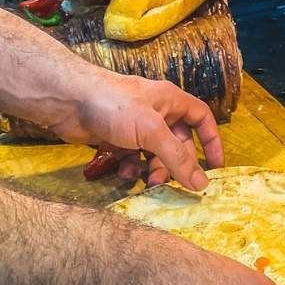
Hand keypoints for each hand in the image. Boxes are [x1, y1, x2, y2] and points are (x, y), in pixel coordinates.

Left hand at [44, 69, 222, 189]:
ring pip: (154, 153)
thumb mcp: (151, 131)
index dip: (210, 140)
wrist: (68, 101)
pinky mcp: (115, 137)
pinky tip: (123, 173)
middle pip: (176, 142)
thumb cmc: (114, 106)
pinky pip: (132, 157)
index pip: (200, 118)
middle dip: (175, 164)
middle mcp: (155, 112)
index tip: (215, 166)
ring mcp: (134, 125)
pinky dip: (131, 168)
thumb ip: (176, 157)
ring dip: (152, 169)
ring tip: (145, 182)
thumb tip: (201, 183)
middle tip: (169, 184)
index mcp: (170, 101)